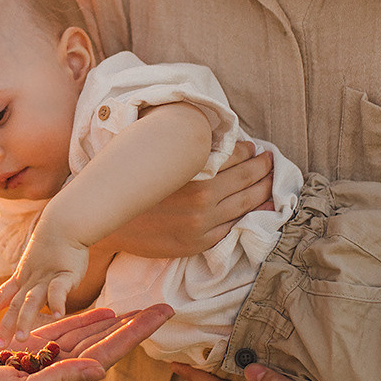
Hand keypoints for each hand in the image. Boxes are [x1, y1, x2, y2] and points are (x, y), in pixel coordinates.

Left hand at [0, 228, 92, 343]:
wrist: (65, 224)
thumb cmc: (53, 249)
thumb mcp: (36, 268)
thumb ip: (30, 286)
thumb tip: (24, 302)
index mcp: (22, 279)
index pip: (1, 295)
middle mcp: (30, 281)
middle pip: (15, 305)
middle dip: (6, 325)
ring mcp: (46, 278)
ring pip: (33, 300)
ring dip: (26, 318)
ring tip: (22, 338)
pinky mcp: (65, 274)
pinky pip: (59, 290)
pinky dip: (57, 301)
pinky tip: (57, 315)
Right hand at [0, 306, 171, 380]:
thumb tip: (100, 369)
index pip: (108, 356)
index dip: (136, 335)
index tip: (162, 317)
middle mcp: (59, 374)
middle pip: (105, 344)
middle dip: (135, 327)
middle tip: (165, 307)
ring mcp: (42, 361)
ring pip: (87, 337)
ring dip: (113, 322)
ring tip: (140, 307)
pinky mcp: (24, 349)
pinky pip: (60, 331)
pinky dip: (83, 320)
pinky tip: (103, 311)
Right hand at [101, 145, 273, 258]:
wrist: (108, 224)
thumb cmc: (132, 186)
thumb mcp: (157, 159)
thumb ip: (187, 149)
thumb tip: (216, 138)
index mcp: (192, 171)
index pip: (234, 154)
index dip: (248, 150)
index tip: (253, 148)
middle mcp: (202, 198)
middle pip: (248, 179)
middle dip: (264, 168)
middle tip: (272, 161)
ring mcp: (202, 224)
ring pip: (247, 204)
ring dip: (264, 190)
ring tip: (271, 181)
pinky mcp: (198, 243)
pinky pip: (233, 227)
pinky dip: (249, 215)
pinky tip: (258, 207)